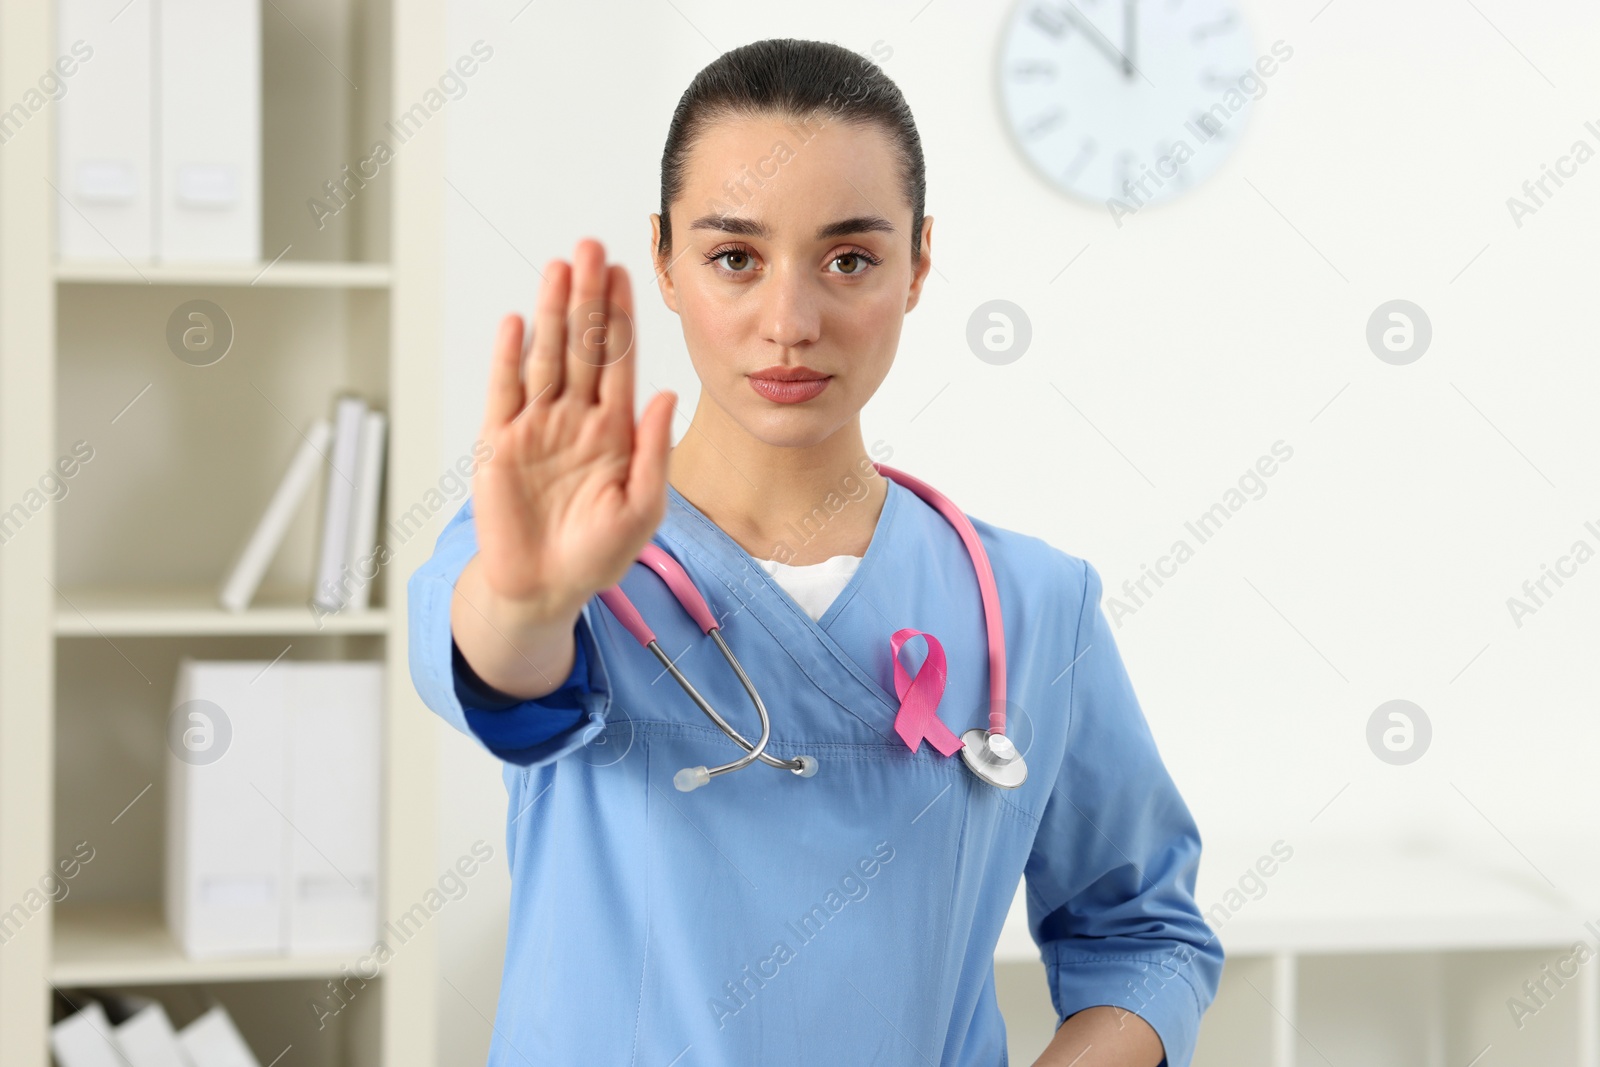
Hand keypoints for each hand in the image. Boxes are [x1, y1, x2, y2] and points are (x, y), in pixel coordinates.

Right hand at [470, 238, 675, 626]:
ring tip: (557, 267)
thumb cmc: (597, 555)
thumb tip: (668, 396)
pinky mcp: (499, 443)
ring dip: (551, 313)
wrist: (543, 589)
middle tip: (591, 247)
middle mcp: (576, 419)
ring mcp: (537, 427)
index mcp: (615, 431)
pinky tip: (517, 323)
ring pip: (546, 357)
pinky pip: (505, 392)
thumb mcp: (642, 508)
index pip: (620, 362)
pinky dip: (510, 357)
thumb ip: (654, 451)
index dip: (622, 318)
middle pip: (582, 346)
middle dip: (587, 297)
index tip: (626, 274)